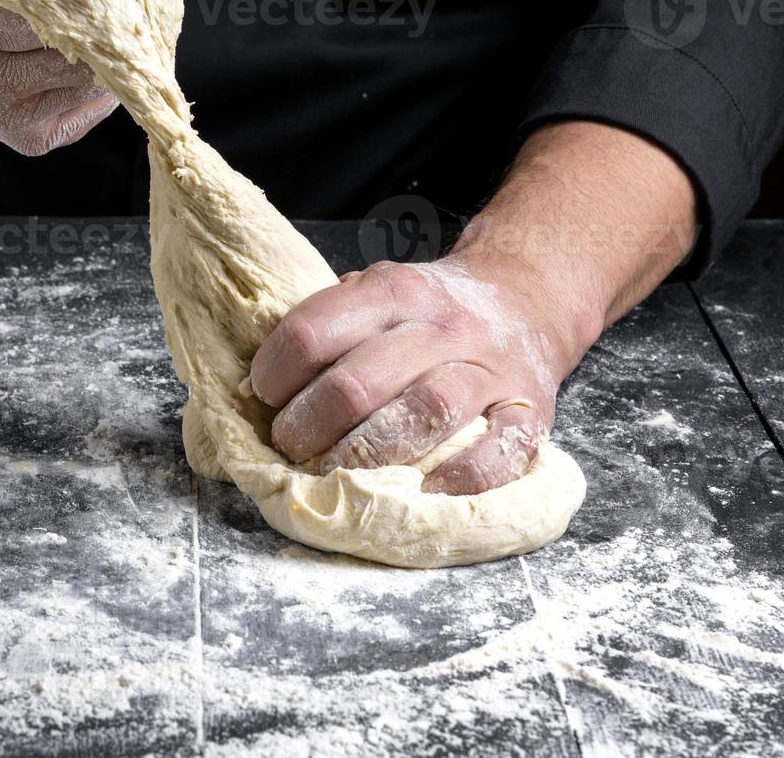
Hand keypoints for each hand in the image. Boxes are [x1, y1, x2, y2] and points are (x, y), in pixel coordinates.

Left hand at [250, 254, 592, 494]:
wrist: (526, 300)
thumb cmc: (428, 313)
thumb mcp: (378, 293)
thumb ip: (329, 326)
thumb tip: (253, 385)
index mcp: (393, 290)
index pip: (315, 330)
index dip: (276, 371)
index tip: (263, 397)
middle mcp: (441, 326)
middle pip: (360, 381)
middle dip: (310, 424)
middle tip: (290, 446)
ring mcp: (489, 369)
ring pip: (426, 412)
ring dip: (368, 454)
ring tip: (336, 475)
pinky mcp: (530, 411)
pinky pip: (500, 450)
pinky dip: (462, 478)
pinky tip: (424, 493)